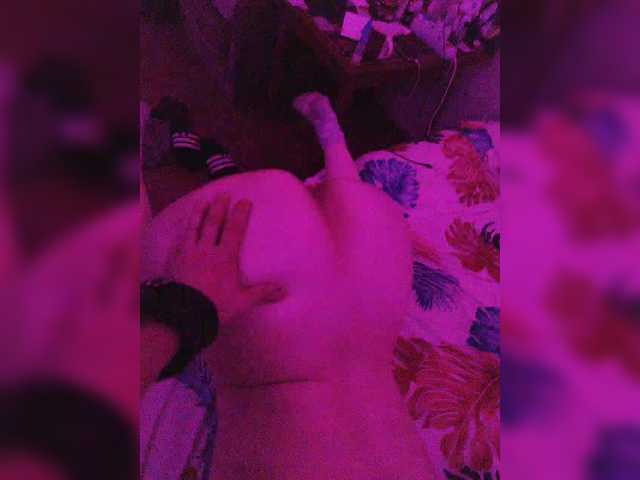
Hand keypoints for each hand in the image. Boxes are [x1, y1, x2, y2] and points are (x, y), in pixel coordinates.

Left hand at [172, 195, 286, 324]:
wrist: (184, 313)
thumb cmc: (215, 306)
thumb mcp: (242, 301)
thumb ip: (261, 293)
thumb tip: (283, 291)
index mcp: (225, 257)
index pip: (234, 230)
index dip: (240, 215)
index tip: (245, 202)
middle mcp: (206, 250)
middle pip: (213, 224)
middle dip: (219, 208)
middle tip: (223, 194)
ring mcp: (189, 253)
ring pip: (194, 228)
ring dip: (199, 213)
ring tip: (203, 201)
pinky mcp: (175, 260)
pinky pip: (180, 239)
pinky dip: (184, 230)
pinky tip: (184, 226)